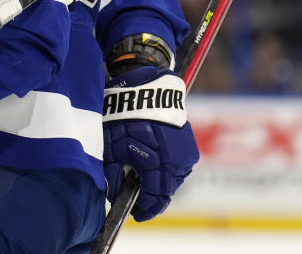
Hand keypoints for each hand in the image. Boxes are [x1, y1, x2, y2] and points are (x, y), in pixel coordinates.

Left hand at [102, 66, 198, 220]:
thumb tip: (114, 196)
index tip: (137, 214)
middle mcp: (176, 159)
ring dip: (160, 183)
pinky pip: (177, 166)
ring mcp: (186, 152)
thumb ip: (114, 173)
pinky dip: (166, 170)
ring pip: (174, 179)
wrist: (144, 87)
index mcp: (158, 161)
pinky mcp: (188, 144)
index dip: (146, 209)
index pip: (156, 195)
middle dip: (153, 198)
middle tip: (140, 203)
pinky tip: (153, 167)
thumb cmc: (122, 114)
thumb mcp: (112, 145)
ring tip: (144, 182)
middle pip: (167, 190)